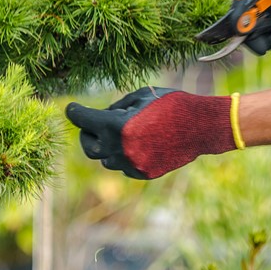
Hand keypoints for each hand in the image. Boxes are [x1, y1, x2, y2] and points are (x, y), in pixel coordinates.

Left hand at [65, 87, 237, 178]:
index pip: (83, 119)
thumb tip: (101, 116)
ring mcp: (130, 164)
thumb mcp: (141, 96)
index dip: (74, 111)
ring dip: (106, 146)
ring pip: (105, 158)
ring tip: (118, 134)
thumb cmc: (171, 104)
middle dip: (86, 134)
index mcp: (115, 126)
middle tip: (90, 125)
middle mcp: (118, 148)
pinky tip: (135, 144)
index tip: (70, 108)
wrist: (201, 126)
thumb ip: (117, 107)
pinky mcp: (142, 173)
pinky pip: (124, 166)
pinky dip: (123, 155)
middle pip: (88, 146)